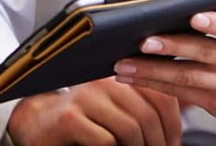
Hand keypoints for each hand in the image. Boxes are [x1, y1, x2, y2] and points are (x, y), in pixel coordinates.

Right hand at [6, 77, 181, 145]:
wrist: (37, 125)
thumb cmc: (81, 122)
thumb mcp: (114, 112)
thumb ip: (140, 109)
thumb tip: (178, 123)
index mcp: (118, 76)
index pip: (159, 94)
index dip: (173, 125)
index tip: (173, 143)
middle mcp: (102, 81)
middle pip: (147, 114)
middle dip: (159, 143)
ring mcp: (85, 97)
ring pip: (130, 128)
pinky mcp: (70, 118)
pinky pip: (107, 141)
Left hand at [113, 5, 215, 124]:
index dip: (215, 23)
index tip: (193, 16)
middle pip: (204, 53)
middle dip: (171, 47)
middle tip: (144, 41)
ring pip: (187, 77)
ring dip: (152, 71)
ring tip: (126, 63)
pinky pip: (182, 93)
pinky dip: (155, 85)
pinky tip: (134, 77)